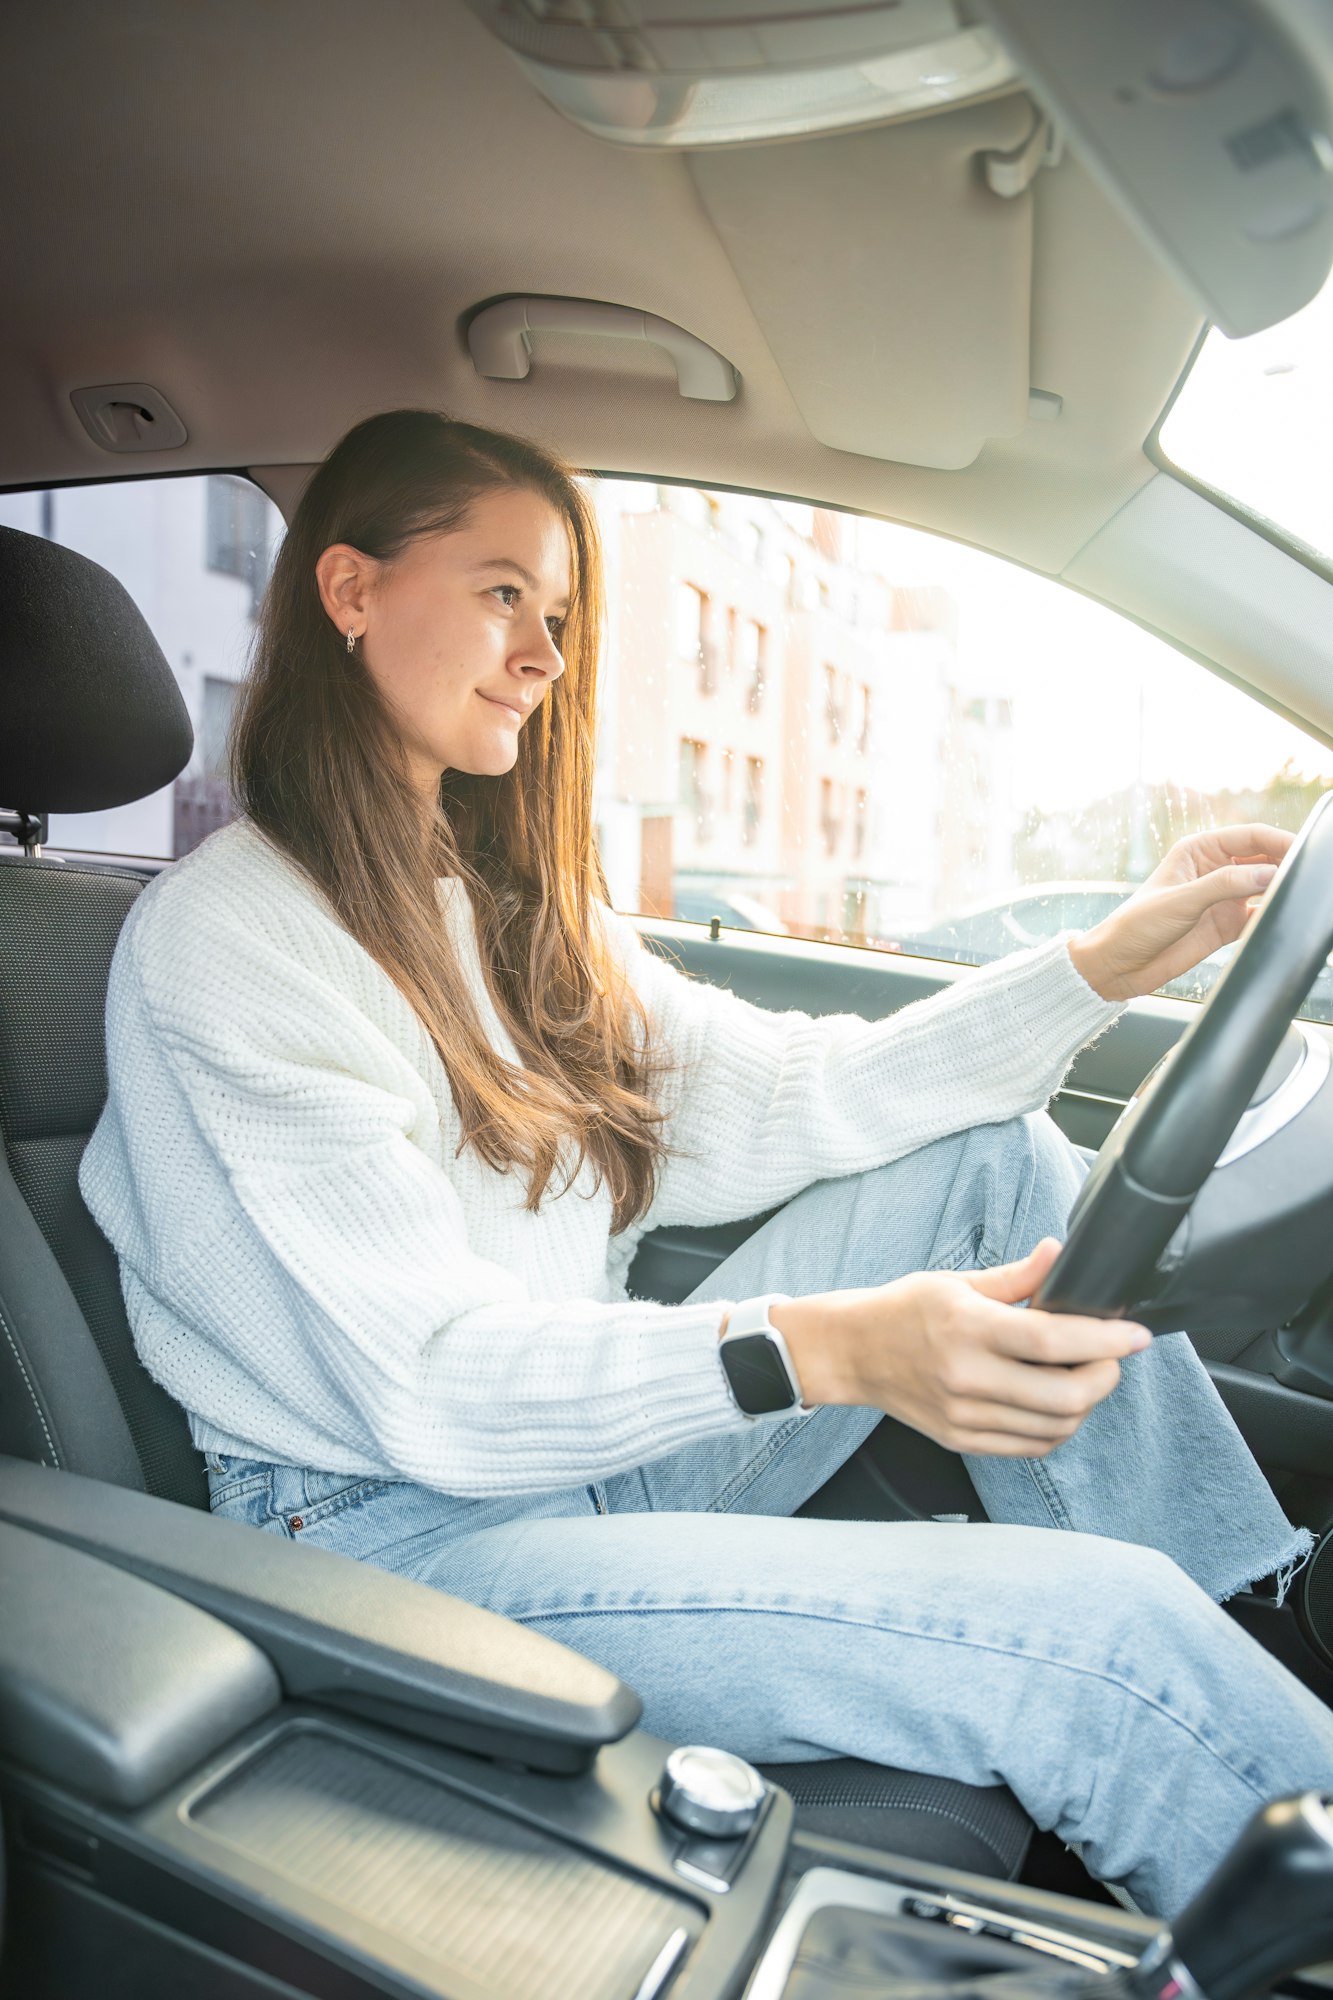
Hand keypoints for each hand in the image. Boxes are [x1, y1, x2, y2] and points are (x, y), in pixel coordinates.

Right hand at [772, 1240, 1149, 1456]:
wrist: (853, 1353)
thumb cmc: (904, 1309)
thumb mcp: (958, 1281)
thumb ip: (1018, 1277)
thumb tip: (1060, 1255)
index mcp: (967, 1327)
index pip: (1052, 1340)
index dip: (1105, 1339)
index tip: (1135, 1334)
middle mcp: (966, 1376)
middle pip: (1065, 1396)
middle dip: (1105, 1376)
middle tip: (1112, 1356)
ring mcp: (964, 1415)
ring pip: (1055, 1427)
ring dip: (1086, 1404)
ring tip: (1085, 1375)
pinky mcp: (962, 1439)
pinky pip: (1031, 1446)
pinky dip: (1058, 1427)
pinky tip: (1057, 1403)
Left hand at [1067, 823, 1291, 1002]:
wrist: (1118, 966)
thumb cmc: (1135, 925)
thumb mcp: (1181, 900)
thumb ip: (1226, 885)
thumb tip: (1269, 873)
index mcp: (1199, 850)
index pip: (1250, 836)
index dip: (1279, 839)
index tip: (1301, 850)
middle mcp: (1215, 870)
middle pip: (1264, 858)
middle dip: (1285, 863)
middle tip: (1304, 875)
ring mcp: (1223, 898)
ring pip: (1265, 886)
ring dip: (1281, 888)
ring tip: (1297, 894)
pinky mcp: (1227, 925)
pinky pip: (1259, 915)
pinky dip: (1272, 915)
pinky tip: (1281, 917)